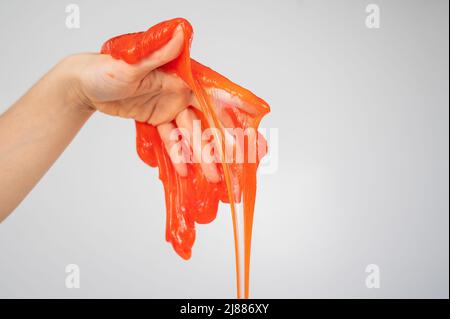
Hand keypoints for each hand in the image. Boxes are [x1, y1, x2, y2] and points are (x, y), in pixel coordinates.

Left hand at [68, 27, 219, 181]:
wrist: (84, 84)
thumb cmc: (105, 68)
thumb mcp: (131, 63)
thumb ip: (157, 54)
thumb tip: (178, 34)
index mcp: (178, 77)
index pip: (208, 96)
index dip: (226, 113)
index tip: (243, 131)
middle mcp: (178, 92)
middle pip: (201, 122)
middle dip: (214, 145)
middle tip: (225, 167)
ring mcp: (168, 107)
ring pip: (187, 134)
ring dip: (198, 155)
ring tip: (209, 176)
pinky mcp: (157, 118)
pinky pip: (169, 139)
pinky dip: (176, 154)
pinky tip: (183, 170)